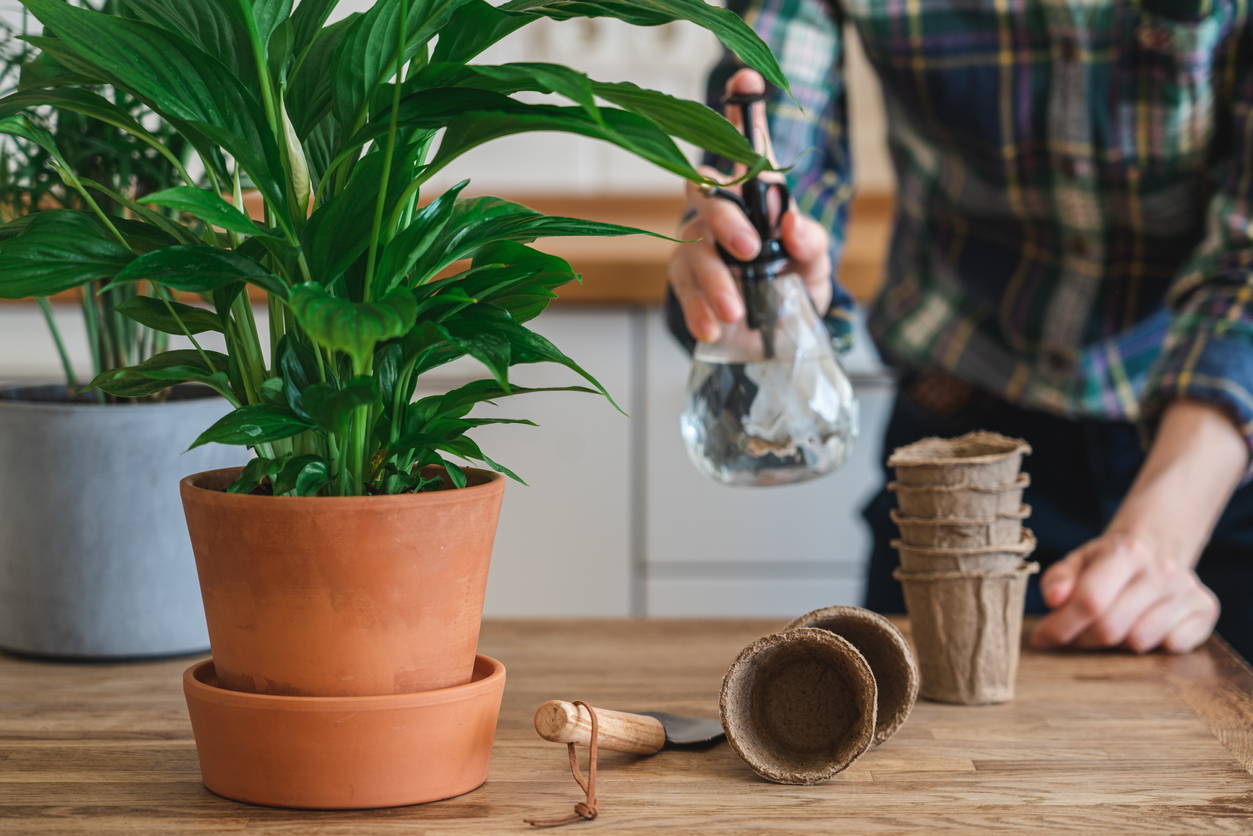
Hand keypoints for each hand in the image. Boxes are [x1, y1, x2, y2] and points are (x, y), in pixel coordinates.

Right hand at [666, 68, 832, 342]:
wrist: (772, 336)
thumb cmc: (793, 284)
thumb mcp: (815, 265)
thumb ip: (812, 243)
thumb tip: (794, 225)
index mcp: (755, 196)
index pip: (745, 147)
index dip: (742, 111)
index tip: (746, 80)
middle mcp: (721, 213)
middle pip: (705, 194)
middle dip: (725, 219)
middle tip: (750, 249)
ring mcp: (698, 247)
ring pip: (692, 248)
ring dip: (714, 279)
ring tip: (736, 310)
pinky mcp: (685, 284)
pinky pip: (682, 290)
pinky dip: (697, 310)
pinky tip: (714, 327)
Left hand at [1030, 531, 1219, 653]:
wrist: (1157, 548)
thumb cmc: (1107, 563)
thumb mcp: (1077, 562)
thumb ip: (1057, 579)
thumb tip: (1054, 600)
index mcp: (1125, 551)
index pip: (1090, 600)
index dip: (1061, 626)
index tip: (1042, 639)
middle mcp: (1161, 570)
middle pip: (1112, 627)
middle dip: (1082, 640)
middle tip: (1072, 637)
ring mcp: (1187, 589)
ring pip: (1139, 641)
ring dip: (1116, 643)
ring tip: (1111, 625)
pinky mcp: (1205, 608)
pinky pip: (1172, 646)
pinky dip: (1152, 645)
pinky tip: (1143, 625)